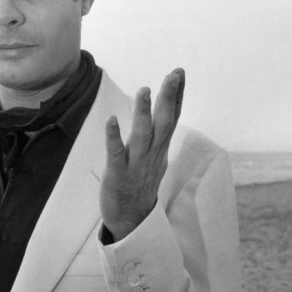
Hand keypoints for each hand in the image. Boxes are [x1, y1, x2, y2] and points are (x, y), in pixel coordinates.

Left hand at [99, 68, 184, 242]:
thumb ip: (158, 132)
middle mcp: (152, 153)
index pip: (173, 117)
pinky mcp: (118, 174)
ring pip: (142, 135)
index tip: (180, 72)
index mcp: (161, 147)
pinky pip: (115, 153)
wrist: (131, 219)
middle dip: (168, 98)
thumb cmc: (141, 182)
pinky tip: (111, 119)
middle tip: (173, 75)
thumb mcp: (155, 155)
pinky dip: (113, 136)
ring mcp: (136, 164)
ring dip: (143, 112)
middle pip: (164, 122)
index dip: (177, 95)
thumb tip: (167, 110)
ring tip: (144, 89)